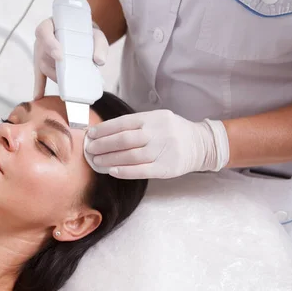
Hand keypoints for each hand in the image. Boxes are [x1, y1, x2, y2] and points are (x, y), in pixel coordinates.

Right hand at [33, 18, 108, 98]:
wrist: (82, 35)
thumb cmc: (86, 32)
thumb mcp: (95, 33)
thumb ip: (100, 44)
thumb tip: (99, 61)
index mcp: (51, 25)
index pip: (44, 32)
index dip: (50, 44)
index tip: (59, 56)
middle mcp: (42, 39)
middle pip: (43, 54)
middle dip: (56, 67)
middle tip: (69, 77)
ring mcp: (40, 52)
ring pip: (43, 66)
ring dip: (55, 77)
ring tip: (69, 87)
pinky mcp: (42, 64)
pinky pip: (39, 75)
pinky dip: (39, 86)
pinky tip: (38, 97)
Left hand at [85, 110, 229, 178]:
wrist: (201, 144)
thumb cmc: (172, 132)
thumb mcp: (157, 120)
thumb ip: (135, 125)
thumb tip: (104, 133)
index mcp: (153, 118)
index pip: (122, 123)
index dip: (103, 130)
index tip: (90, 135)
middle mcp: (158, 132)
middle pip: (124, 140)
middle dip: (102, 145)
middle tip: (90, 150)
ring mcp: (163, 150)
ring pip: (130, 156)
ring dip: (109, 160)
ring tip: (97, 162)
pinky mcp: (167, 167)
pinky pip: (142, 170)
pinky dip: (125, 171)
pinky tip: (112, 171)